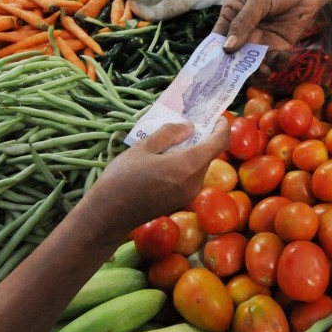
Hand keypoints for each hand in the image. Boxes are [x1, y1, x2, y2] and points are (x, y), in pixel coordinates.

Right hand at [84, 119, 229, 235]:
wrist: (109, 214)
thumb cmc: (123, 178)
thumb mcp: (143, 148)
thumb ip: (169, 134)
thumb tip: (190, 127)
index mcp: (188, 165)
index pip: (220, 143)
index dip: (222, 127)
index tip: (217, 117)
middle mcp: (195, 181)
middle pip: (209, 154)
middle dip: (202, 138)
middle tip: (184, 126)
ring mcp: (189, 194)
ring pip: (199, 166)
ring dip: (191, 152)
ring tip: (168, 143)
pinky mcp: (180, 201)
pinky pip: (190, 177)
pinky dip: (184, 165)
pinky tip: (163, 161)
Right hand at [213, 0, 331, 80]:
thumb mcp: (258, 0)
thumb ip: (243, 23)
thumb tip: (227, 48)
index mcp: (233, 15)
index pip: (219, 38)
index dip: (216, 55)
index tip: (215, 70)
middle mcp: (245, 30)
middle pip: (236, 55)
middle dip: (238, 67)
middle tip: (241, 75)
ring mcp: (263, 39)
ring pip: (254, 62)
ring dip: (258, 69)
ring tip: (264, 70)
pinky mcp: (281, 45)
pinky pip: (275, 61)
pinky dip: (277, 63)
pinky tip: (281, 56)